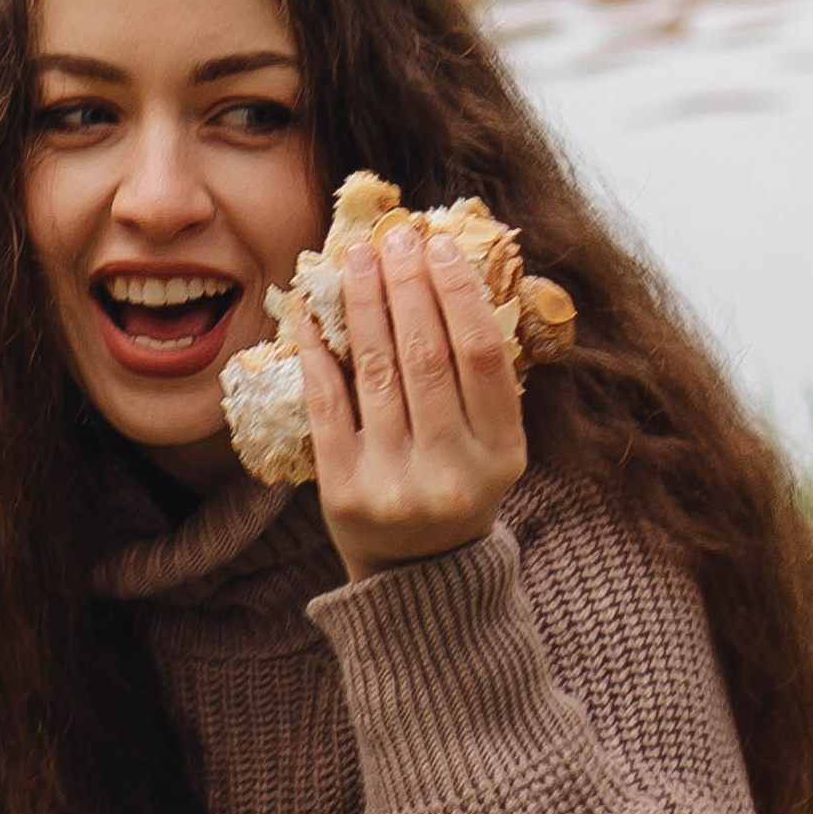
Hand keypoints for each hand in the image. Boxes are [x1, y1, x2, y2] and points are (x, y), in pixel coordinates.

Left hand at [298, 219, 526, 581]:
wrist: (418, 576)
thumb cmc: (455, 485)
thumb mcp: (490, 446)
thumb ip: (480, 380)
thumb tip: (449, 277)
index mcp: (502, 455)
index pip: (481, 356)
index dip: (458, 293)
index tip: (438, 246)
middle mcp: (452, 472)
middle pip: (426, 356)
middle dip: (407, 286)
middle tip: (394, 237)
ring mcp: (396, 485)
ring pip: (376, 372)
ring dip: (364, 303)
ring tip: (356, 257)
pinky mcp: (344, 493)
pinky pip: (327, 405)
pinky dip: (317, 352)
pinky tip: (310, 311)